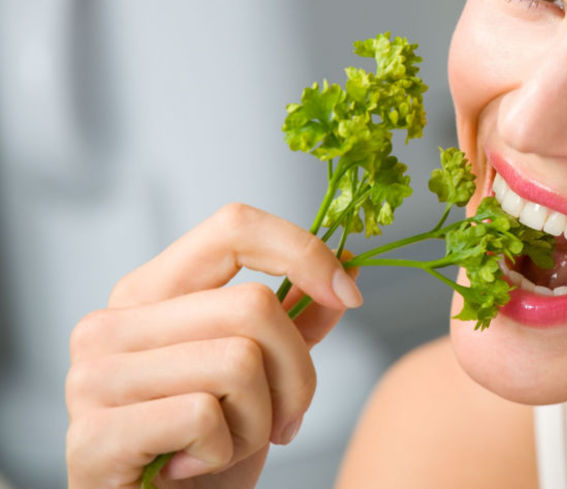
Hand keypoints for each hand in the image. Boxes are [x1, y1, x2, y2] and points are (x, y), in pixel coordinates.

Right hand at [65, 203, 362, 488]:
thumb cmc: (204, 447)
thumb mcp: (263, 375)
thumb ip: (296, 317)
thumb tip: (348, 263)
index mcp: (150, 292)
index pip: (233, 227)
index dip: (304, 252)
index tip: (349, 294)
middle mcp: (111, 323)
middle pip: (255, 306)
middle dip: (297, 375)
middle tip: (283, 420)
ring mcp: (93, 377)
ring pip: (238, 362)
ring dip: (259, 421)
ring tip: (228, 444)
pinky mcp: (92, 435)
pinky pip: (204, 418)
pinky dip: (224, 452)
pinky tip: (192, 466)